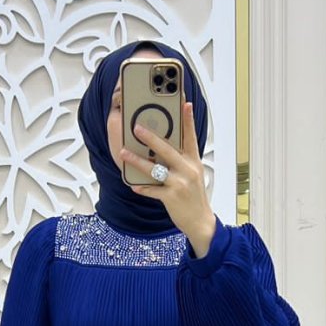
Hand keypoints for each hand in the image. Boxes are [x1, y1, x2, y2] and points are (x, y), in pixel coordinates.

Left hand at [120, 101, 214, 240]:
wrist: (201, 221)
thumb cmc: (193, 195)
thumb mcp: (192, 174)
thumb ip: (180, 160)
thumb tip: (161, 147)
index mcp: (193, 161)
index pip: (190, 137)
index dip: (187, 120)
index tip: (184, 103)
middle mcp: (188, 170)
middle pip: (167, 150)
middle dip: (151, 138)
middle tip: (137, 127)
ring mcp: (180, 184)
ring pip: (155, 169)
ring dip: (137, 161)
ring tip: (124, 153)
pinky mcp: (172, 198)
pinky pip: (152, 190)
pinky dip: (142, 188)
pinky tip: (133, 184)